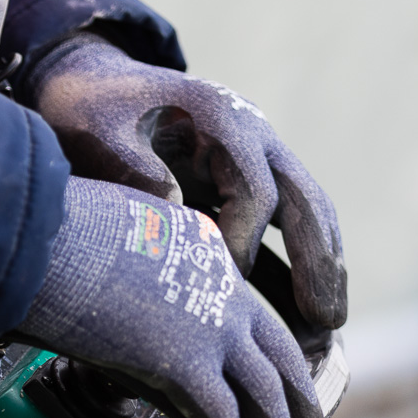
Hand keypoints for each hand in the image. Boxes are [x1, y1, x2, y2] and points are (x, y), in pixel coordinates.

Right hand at [19, 177, 324, 417]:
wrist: (33, 233)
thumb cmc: (46, 231)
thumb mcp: (106, 235)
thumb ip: (129, 268)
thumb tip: (118, 304)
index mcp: (206, 252)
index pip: (251, 317)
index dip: (269, 363)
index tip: (274, 397)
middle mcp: (221, 290)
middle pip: (283, 362)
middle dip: (301, 416)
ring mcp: (210, 326)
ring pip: (267, 400)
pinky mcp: (184, 363)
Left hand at [28, 33, 346, 331]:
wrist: (91, 84)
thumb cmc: (90, 109)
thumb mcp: (97, 129)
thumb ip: (133, 166)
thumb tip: (174, 206)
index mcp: (221, 119)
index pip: (254, 193)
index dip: (243, 244)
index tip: (225, 287)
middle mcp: (253, 135)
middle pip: (305, 200)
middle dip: (318, 263)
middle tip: (327, 322)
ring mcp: (258, 157)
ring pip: (309, 215)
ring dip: (323, 271)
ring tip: (327, 334)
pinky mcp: (249, 180)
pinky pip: (287, 227)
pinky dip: (298, 269)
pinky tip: (304, 317)